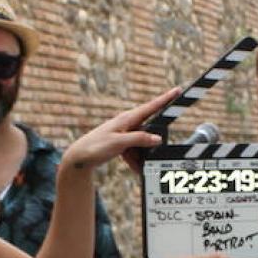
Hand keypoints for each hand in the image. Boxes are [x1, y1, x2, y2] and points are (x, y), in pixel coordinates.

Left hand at [62, 87, 179, 174]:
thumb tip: (157, 138)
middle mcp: (128, 123)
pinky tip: (133, 168)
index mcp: (127, 118)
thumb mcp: (119, 143)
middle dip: (150, 145)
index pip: (151, 106)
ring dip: (141, 156)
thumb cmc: (96, 146)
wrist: (80, 157)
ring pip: (142, 144)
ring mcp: (125, 133)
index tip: (178, 90)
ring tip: (134, 165)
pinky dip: (135, 160)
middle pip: (149, 131)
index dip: (165, 99)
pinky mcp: (122, 143)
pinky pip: (135, 151)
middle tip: (140, 153)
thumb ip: (139, 139)